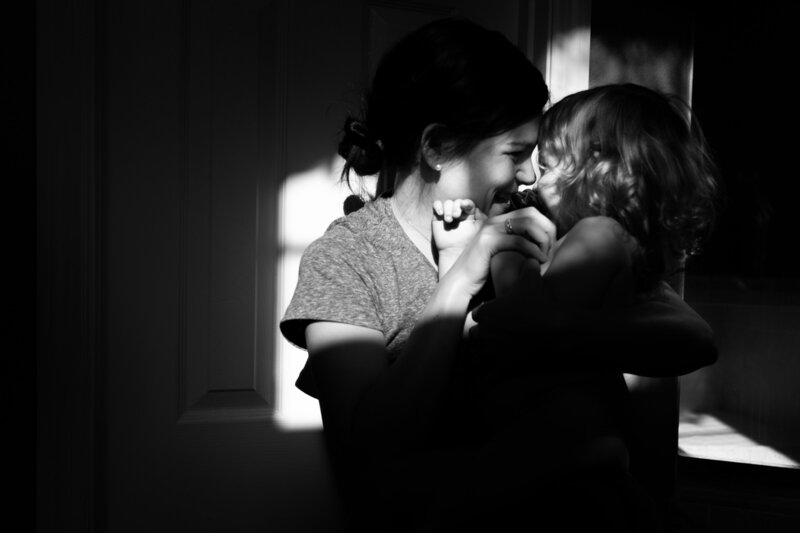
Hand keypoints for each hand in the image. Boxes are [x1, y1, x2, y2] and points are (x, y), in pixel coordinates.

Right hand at [432, 198, 484, 254]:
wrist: (454, 252)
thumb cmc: (469, 243)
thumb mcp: (481, 229)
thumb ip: (488, 218)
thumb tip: (498, 205)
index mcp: (469, 213)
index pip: (468, 203)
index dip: (466, 202)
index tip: (464, 205)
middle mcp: (459, 212)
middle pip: (457, 202)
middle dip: (456, 207)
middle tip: (456, 216)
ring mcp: (448, 213)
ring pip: (447, 203)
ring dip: (448, 209)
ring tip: (449, 220)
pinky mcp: (438, 216)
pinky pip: (436, 204)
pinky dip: (438, 206)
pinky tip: (440, 213)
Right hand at [436, 205, 556, 298]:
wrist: (460, 283)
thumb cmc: (483, 272)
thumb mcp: (501, 253)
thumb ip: (515, 243)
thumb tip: (538, 241)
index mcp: (498, 221)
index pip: (530, 212)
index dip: (545, 225)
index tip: (551, 244)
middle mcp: (494, 221)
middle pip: (531, 213)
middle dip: (547, 230)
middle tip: (552, 249)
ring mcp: (490, 230)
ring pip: (527, 224)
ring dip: (543, 240)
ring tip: (547, 256)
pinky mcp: (489, 242)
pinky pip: (519, 241)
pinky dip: (534, 250)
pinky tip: (540, 261)